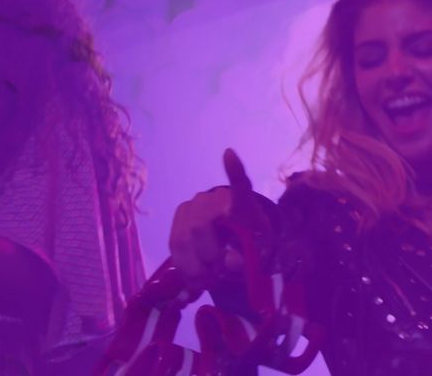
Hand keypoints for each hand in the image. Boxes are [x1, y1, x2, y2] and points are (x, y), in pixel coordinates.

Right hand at [168, 149, 272, 290]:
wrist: (233, 243)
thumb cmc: (250, 243)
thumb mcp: (258, 253)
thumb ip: (249, 256)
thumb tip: (230, 263)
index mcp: (242, 203)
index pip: (240, 184)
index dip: (234, 171)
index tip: (229, 154)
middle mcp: (214, 199)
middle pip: (201, 226)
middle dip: (209, 255)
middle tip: (220, 270)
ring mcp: (193, 206)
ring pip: (183, 239)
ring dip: (195, 265)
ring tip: (209, 276)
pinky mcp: (179, 219)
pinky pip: (174, 244)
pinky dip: (184, 266)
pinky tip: (196, 276)